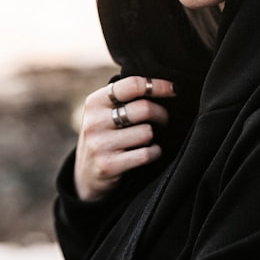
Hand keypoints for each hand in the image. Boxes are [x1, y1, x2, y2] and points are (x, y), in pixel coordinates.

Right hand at [74, 76, 175, 201]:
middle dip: (161, 114)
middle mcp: (95, 121)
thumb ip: (125, 98)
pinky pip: (146, 154)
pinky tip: (149, 152)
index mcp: (95, 102)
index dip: (157, 85)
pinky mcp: (108, 166)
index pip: (132, 85)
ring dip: (154, 137)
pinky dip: (154, 152)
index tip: (173, 90)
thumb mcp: (104, 112)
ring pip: (147, 133)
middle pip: (144, 109)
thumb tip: (162, 86)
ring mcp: (100, 144)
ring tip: (148, 139)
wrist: (86, 174)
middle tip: (163, 120)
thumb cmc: (105, 136)